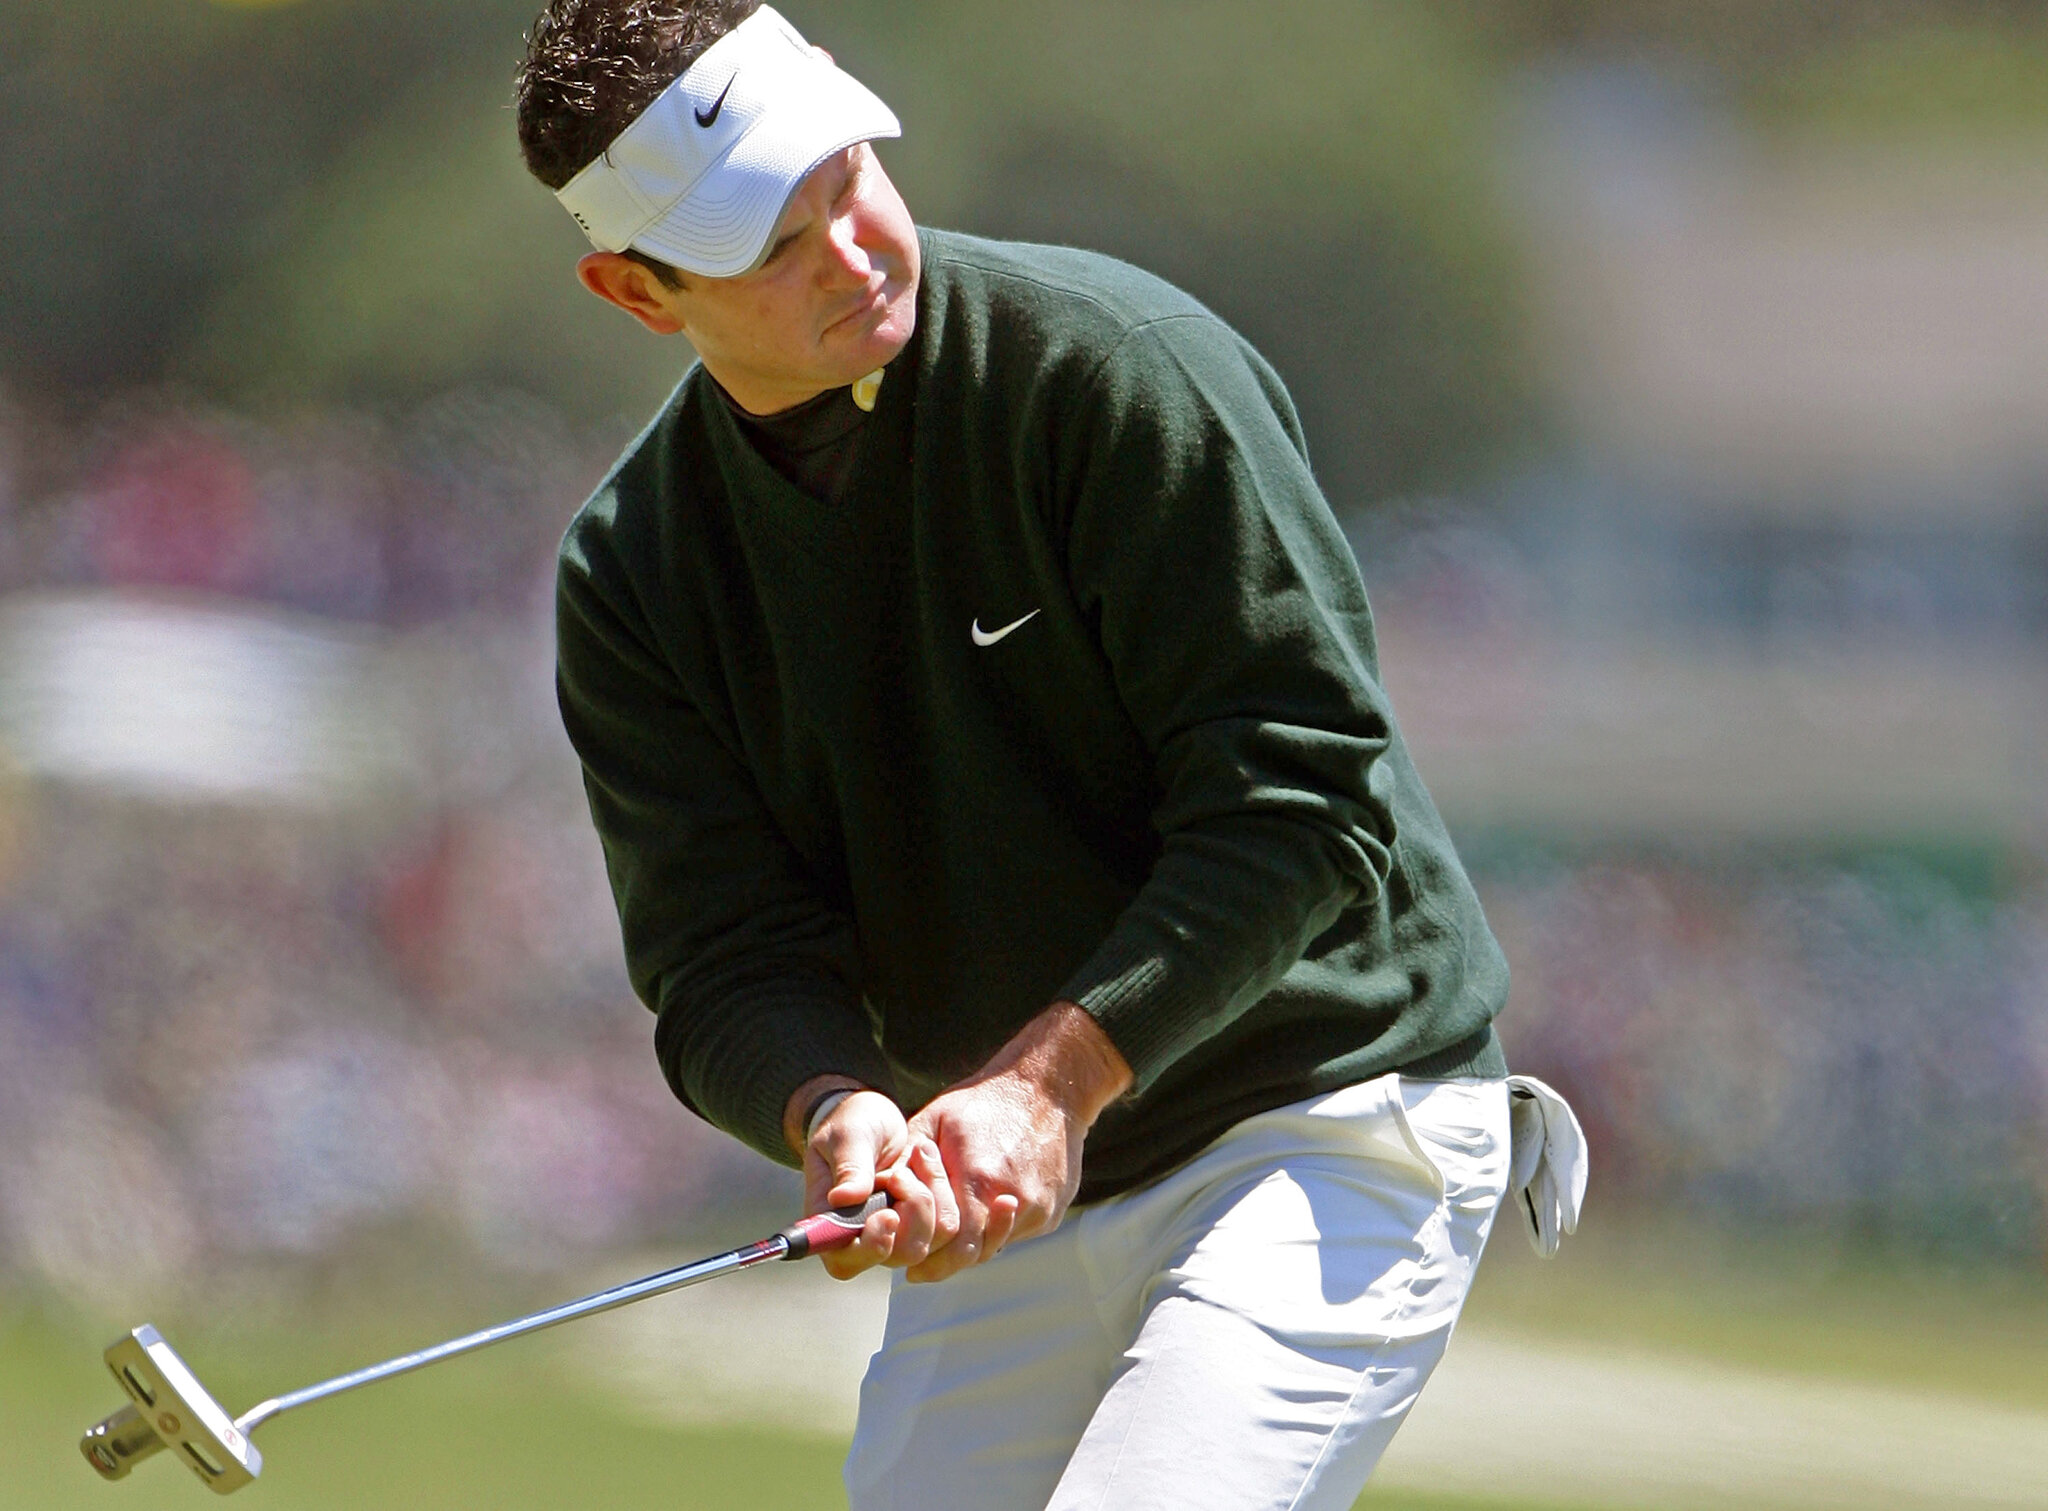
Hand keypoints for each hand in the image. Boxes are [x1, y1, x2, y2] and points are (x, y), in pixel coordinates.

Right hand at [793, 1085, 959, 1280]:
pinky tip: (927, 1161)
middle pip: (892, 1257)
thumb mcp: (847, 1136)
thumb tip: (842, 1198)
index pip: (843, 1259)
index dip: (869, 1249)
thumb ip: (848, 1166)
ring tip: (914, 1159)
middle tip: (900, 1174)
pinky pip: (942, 1226)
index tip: (889, 1215)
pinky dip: (942, 1192)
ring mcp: (891, 1232)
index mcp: (830, 1220)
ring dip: (927, 1200)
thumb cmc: (851, 1124)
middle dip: (910, 1217)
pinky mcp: (917, 1223)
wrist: (873, 1117)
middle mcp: (859, 1235)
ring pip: (922, 1245)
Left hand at [903, 1002, 1130, 1283]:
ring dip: (972, 1245)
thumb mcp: (936, 1119)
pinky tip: (985, 1209)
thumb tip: (879, 1192)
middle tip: (923, 1268)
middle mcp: (1012, 1198)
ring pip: (996, 1245)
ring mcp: (1038, 1207)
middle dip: (946, 1263)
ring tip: (952, 1236)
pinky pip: (1018, 1233)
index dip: (928, 1260)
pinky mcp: (1052, 1210)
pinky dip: (996, 1229)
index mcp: (978, 1177)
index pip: (949, 1243)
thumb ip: (909, 1160)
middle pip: (974, 1254)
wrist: (1048, 1088)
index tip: (912, 1269)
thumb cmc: (985, 1102)